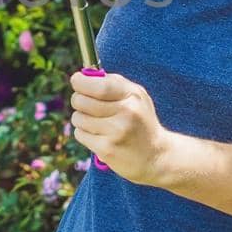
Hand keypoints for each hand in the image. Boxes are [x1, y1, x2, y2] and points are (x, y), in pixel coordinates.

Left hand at [68, 68, 172, 185]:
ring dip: (82, 119)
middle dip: (78, 100)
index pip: (99, 86)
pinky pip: (80, 134)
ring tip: (97, 123)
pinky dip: (84, 134)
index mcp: (132, 96)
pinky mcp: (107, 149)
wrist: (155, 156)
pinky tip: (99, 136)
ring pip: (78, 118)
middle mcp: (126, 113)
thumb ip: (113, 82)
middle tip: (86, 104)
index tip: (76, 81)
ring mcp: (116, 132)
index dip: (81, 82)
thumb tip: (84, 75)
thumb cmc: (140, 120)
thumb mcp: (136, 96)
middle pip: (82, 101)